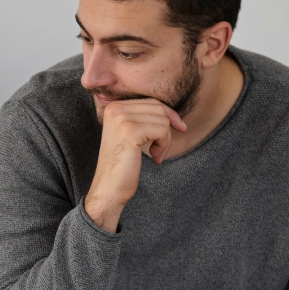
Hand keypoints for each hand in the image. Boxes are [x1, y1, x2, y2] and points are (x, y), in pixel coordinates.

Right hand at [84, 98, 186, 231]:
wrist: (109, 187)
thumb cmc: (122, 164)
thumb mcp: (131, 134)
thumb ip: (144, 118)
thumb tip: (172, 114)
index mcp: (113, 107)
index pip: (152, 102)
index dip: (169, 116)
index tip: (179, 129)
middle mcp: (115, 109)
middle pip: (159, 109)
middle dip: (166, 130)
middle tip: (159, 150)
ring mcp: (122, 119)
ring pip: (163, 119)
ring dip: (165, 140)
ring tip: (155, 154)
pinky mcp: (131, 131)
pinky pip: (162, 130)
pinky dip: (163, 145)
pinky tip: (154, 157)